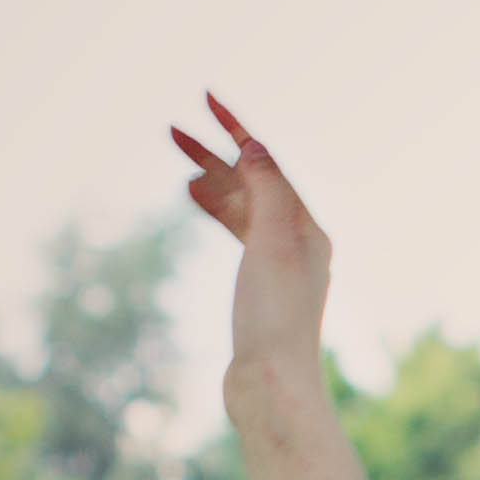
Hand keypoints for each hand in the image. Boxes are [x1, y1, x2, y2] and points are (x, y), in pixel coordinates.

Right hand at [171, 90, 332, 396]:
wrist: (270, 383)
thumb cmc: (275, 315)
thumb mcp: (273, 240)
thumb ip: (267, 188)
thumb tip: (254, 145)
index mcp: (307, 227)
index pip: (267, 163)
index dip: (236, 128)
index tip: (205, 96)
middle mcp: (299, 241)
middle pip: (252, 183)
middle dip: (215, 154)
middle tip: (171, 130)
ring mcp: (279, 266)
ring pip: (241, 208)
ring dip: (213, 181)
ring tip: (181, 166)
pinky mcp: (260, 289)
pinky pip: (237, 232)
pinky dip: (216, 210)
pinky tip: (194, 198)